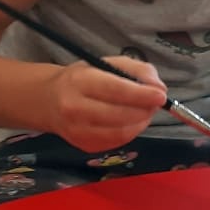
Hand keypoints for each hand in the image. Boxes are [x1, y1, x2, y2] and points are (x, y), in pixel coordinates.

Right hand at [44, 57, 166, 152]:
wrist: (48, 101)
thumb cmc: (81, 78)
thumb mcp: (105, 63)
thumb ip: (136, 70)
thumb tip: (159, 88)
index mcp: (79, 82)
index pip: (116, 90)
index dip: (141, 95)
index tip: (160, 96)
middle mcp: (75, 108)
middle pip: (120, 115)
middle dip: (145, 110)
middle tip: (154, 103)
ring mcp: (78, 131)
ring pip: (121, 133)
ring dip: (141, 123)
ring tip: (144, 111)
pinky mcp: (84, 146)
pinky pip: (117, 142)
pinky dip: (130, 132)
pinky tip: (130, 121)